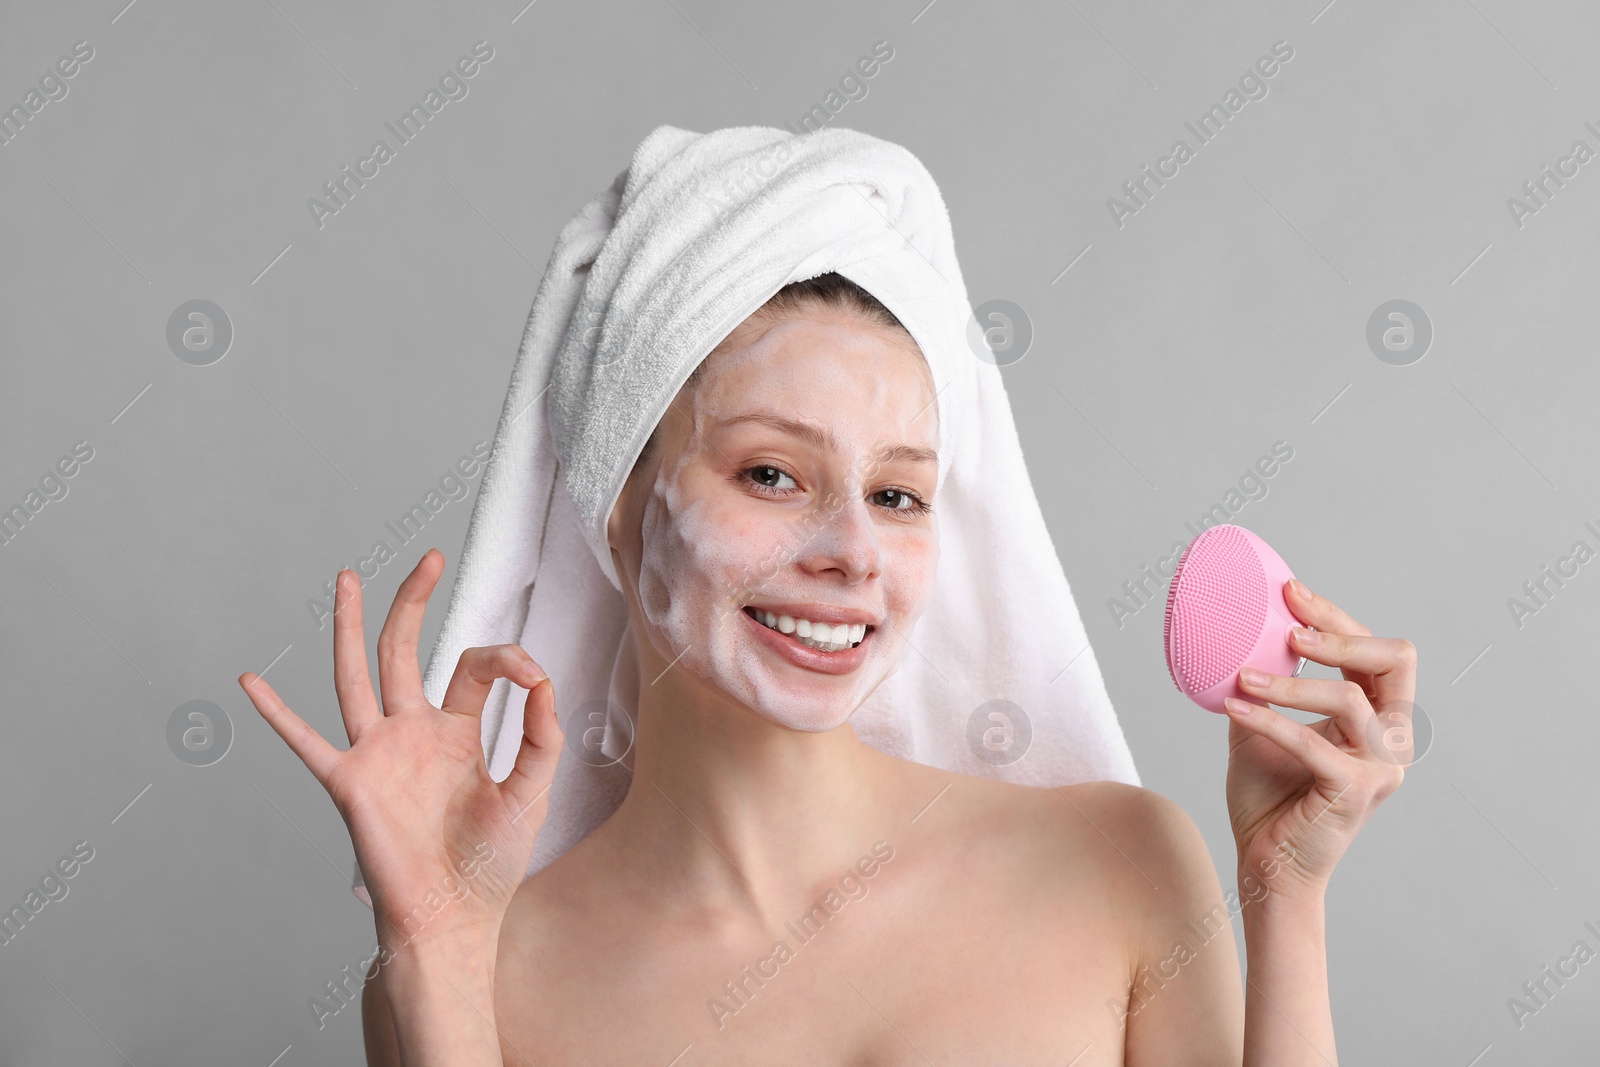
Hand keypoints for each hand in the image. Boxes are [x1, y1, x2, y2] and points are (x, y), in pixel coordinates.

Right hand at [238, 549, 562, 953]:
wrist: (455, 918)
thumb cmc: (492, 864)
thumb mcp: (531, 791)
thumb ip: (540, 736)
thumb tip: (542, 681)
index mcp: (458, 732)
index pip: (474, 669)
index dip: (506, 661)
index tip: (532, 676)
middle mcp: (413, 734)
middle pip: (406, 653)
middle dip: (414, 604)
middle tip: (428, 558)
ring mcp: (378, 754)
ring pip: (358, 676)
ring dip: (351, 627)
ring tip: (348, 578)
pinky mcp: (350, 782)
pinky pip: (305, 743)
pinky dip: (277, 714)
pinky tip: (251, 682)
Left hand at [1221, 578, 1414, 900]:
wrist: (1267, 863)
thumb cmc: (1268, 795)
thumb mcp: (1263, 723)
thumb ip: (1266, 684)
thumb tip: (1235, 635)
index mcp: (1376, 717)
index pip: (1376, 651)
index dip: (1337, 618)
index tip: (1290, 592)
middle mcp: (1391, 739)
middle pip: (1395, 660)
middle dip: (1342, 634)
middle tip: (1290, 629)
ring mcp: (1381, 767)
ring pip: (1349, 699)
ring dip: (1291, 684)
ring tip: (1244, 677)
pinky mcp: (1356, 792)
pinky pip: (1314, 743)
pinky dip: (1271, 721)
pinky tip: (1234, 708)